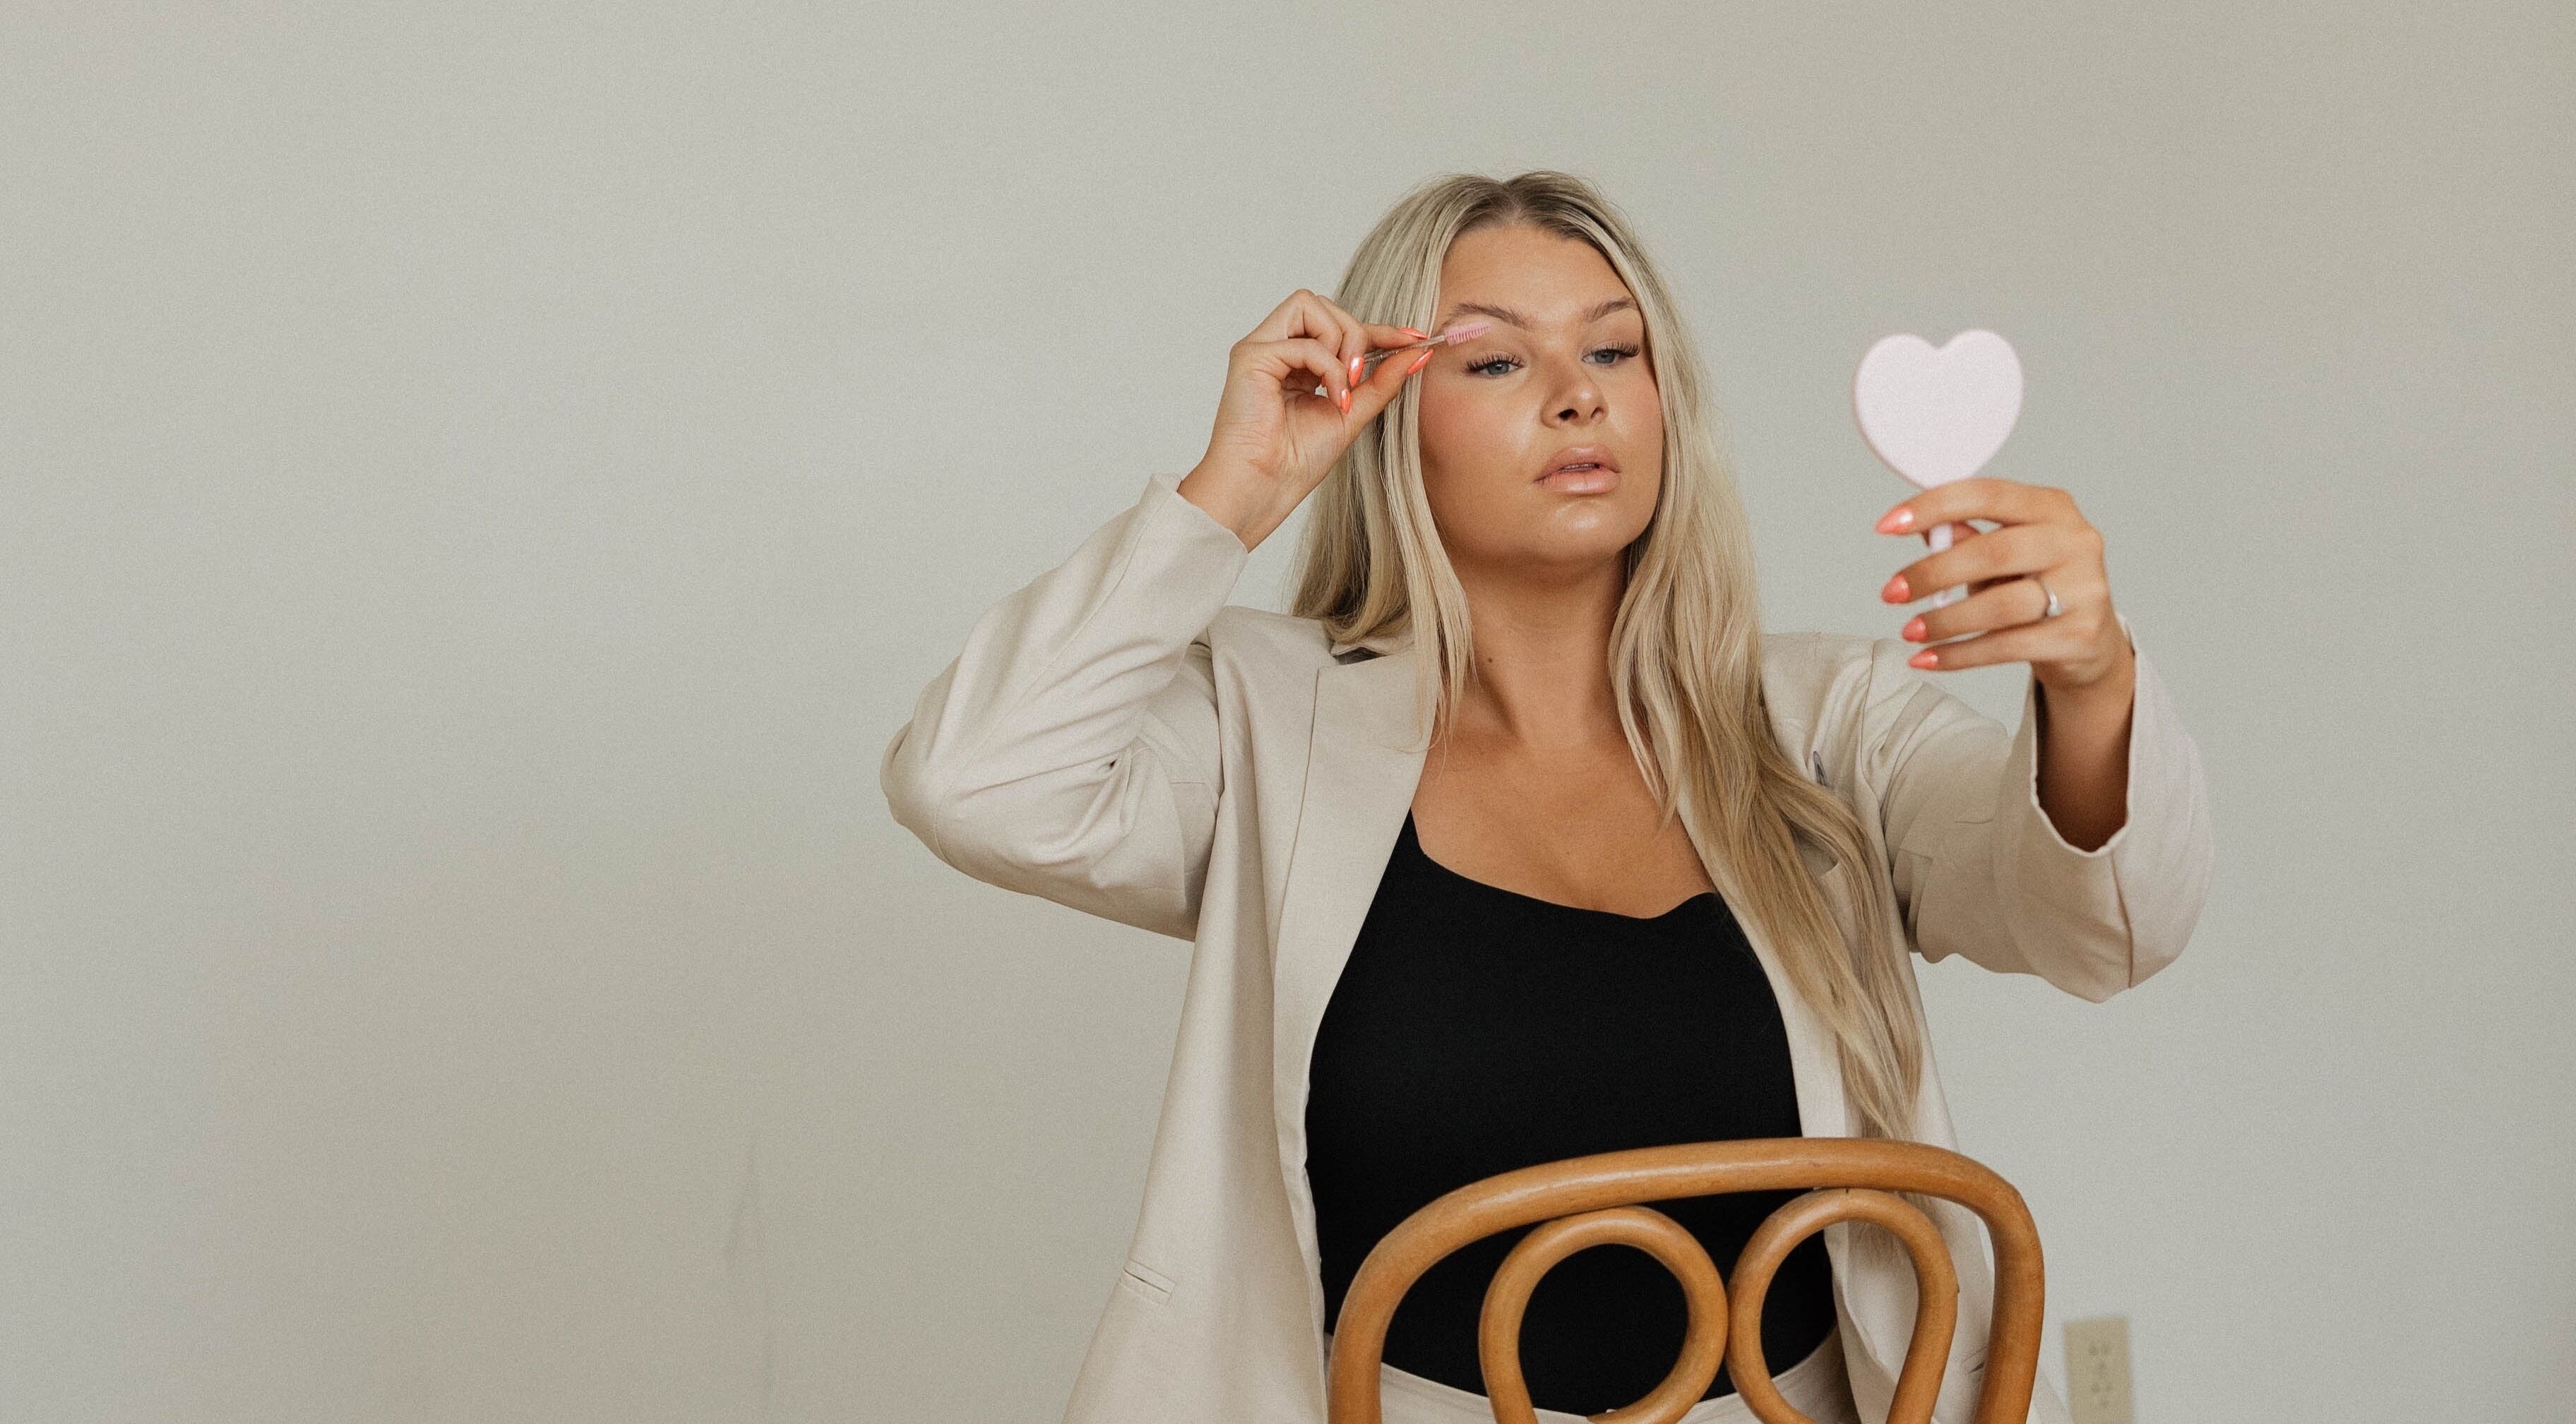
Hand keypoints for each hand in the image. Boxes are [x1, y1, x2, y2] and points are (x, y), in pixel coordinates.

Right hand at [1178, 289, 1433, 550]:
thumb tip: (1417, 353)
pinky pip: (1303, 342)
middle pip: (1324, 305)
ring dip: (1340, 342)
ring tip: (1343, 387)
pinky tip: (1333, 398)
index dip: (1378, 329)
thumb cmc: (1295, 461)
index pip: (1338, 327)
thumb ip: (1381, 381)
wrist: (1263, 488)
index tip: (1414, 338)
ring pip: (1310, 305)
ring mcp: (1261, 349)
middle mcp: (1275, 348)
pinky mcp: (1251, 357)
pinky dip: (1328, 368)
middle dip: (1357, 333)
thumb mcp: (1352, 414)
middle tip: (1360, 377)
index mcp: (1295, 362)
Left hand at [1873, 477, 2133, 692]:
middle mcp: (2075, 542)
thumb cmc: (2037, 587)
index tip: (1885, 526)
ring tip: (1909, 631)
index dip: (1932, 507)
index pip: (1986, 495)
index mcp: (2053, 507)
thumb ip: (1968, 538)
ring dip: (1945, 620)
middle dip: (1932, 573)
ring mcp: (2084, 589)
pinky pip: (2007, 647)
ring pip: (2001, 605)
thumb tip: (1922, 530)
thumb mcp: (2004, 555)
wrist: (2091, 643)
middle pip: (1993, 552)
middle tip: (1891, 592)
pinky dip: (1959, 654)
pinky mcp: (2079, 636)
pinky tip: (1928, 658)